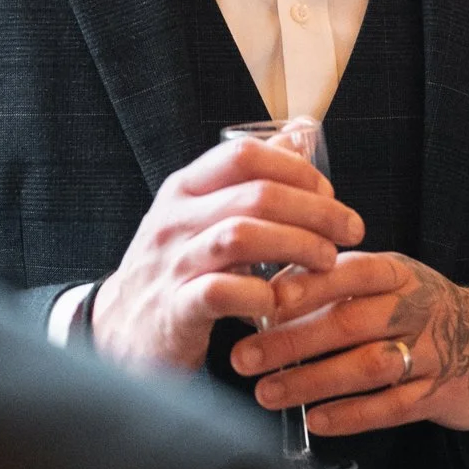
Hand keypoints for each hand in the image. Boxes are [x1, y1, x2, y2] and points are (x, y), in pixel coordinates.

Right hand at [91, 136, 364, 371]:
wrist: (119, 333)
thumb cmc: (172, 270)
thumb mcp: (199, 215)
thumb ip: (246, 180)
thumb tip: (297, 136)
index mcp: (183, 190)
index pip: (243, 156)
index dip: (296, 169)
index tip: (329, 193)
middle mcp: (175, 220)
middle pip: (255, 195)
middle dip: (315, 210)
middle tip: (349, 230)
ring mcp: (172, 264)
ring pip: (241, 237)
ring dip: (297, 246)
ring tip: (327, 262)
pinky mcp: (175, 310)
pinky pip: (223, 292)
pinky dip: (261, 294)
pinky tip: (282, 301)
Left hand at [225, 252, 468, 434]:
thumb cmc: (417, 310)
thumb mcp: (387, 281)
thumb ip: (335, 282)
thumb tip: (260, 289)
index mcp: (396, 273)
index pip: (349, 271)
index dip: (307, 285)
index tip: (262, 300)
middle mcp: (414, 308)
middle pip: (349, 322)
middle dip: (292, 341)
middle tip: (243, 357)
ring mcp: (430, 352)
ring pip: (367, 367)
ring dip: (312, 381)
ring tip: (267, 393)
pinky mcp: (438, 393)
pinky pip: (392, 407)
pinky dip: (351, 415)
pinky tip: (315, 421)